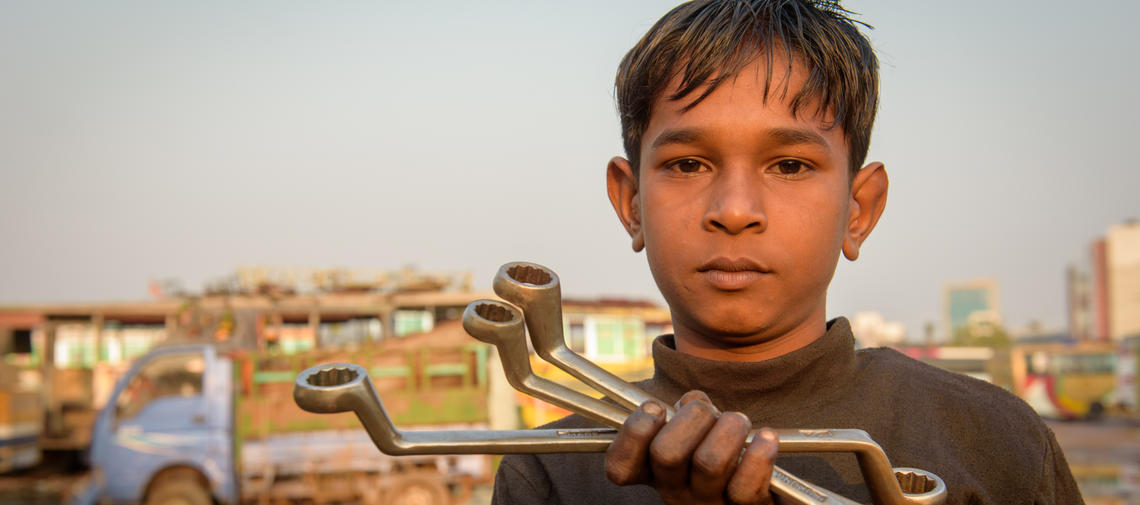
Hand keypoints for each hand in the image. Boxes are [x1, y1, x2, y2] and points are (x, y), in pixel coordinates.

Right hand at [605, 390, 778, 504]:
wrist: (758, 492)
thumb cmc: (718, 450)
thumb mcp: (694, 431)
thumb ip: (686, 411)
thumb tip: (692, 402)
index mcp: (653, 474)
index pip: (620, 467)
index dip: (633, 433)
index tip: (655, 408)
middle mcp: (675, 494)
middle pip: (666, 453)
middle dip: (692, 417)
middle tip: (708, 411)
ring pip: (708, 463)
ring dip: (728, 428)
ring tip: (739, 421)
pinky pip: (746, 486)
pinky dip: (759, 454)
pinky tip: (766, 439)